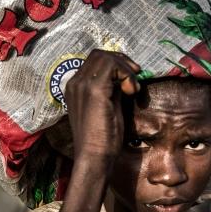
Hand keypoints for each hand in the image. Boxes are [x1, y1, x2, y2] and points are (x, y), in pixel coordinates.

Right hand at [63, 50, 140, 167]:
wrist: (94, 157)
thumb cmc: (102, 138)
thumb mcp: (108, 106)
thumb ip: (112, 89)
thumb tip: (126, 76)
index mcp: (75, 87)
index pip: (94, 61)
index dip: (115, 64)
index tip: (130, 79)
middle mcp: (74, 83)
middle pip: (99, 54)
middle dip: (121, 62)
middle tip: (135, 77)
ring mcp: (82, 85)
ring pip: (106, 57)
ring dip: (125, 68)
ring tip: (132, 88)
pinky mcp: (94, 90)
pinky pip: (112, 66)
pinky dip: (127, 74)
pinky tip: (132, 92)